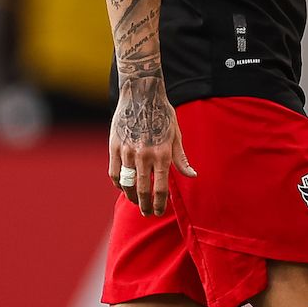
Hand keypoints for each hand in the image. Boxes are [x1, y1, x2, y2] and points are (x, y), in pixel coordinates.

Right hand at [108, 75, 194, 215]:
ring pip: (126, 183)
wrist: (141, 93)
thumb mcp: (176, 135)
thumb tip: (192, 176)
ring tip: (137, 201)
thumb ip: (181, 159)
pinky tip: (123, 187)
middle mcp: (144, 155)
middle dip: (145, 206)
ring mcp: (127, 151)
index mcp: (162, 154)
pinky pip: (114, 172)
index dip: (159, 204)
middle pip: (142, 191)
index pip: (160, 188)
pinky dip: (118, 183)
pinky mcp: (114, 146)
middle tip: (147, 213)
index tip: (159, 212)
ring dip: (131, 197)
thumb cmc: (162, 114)